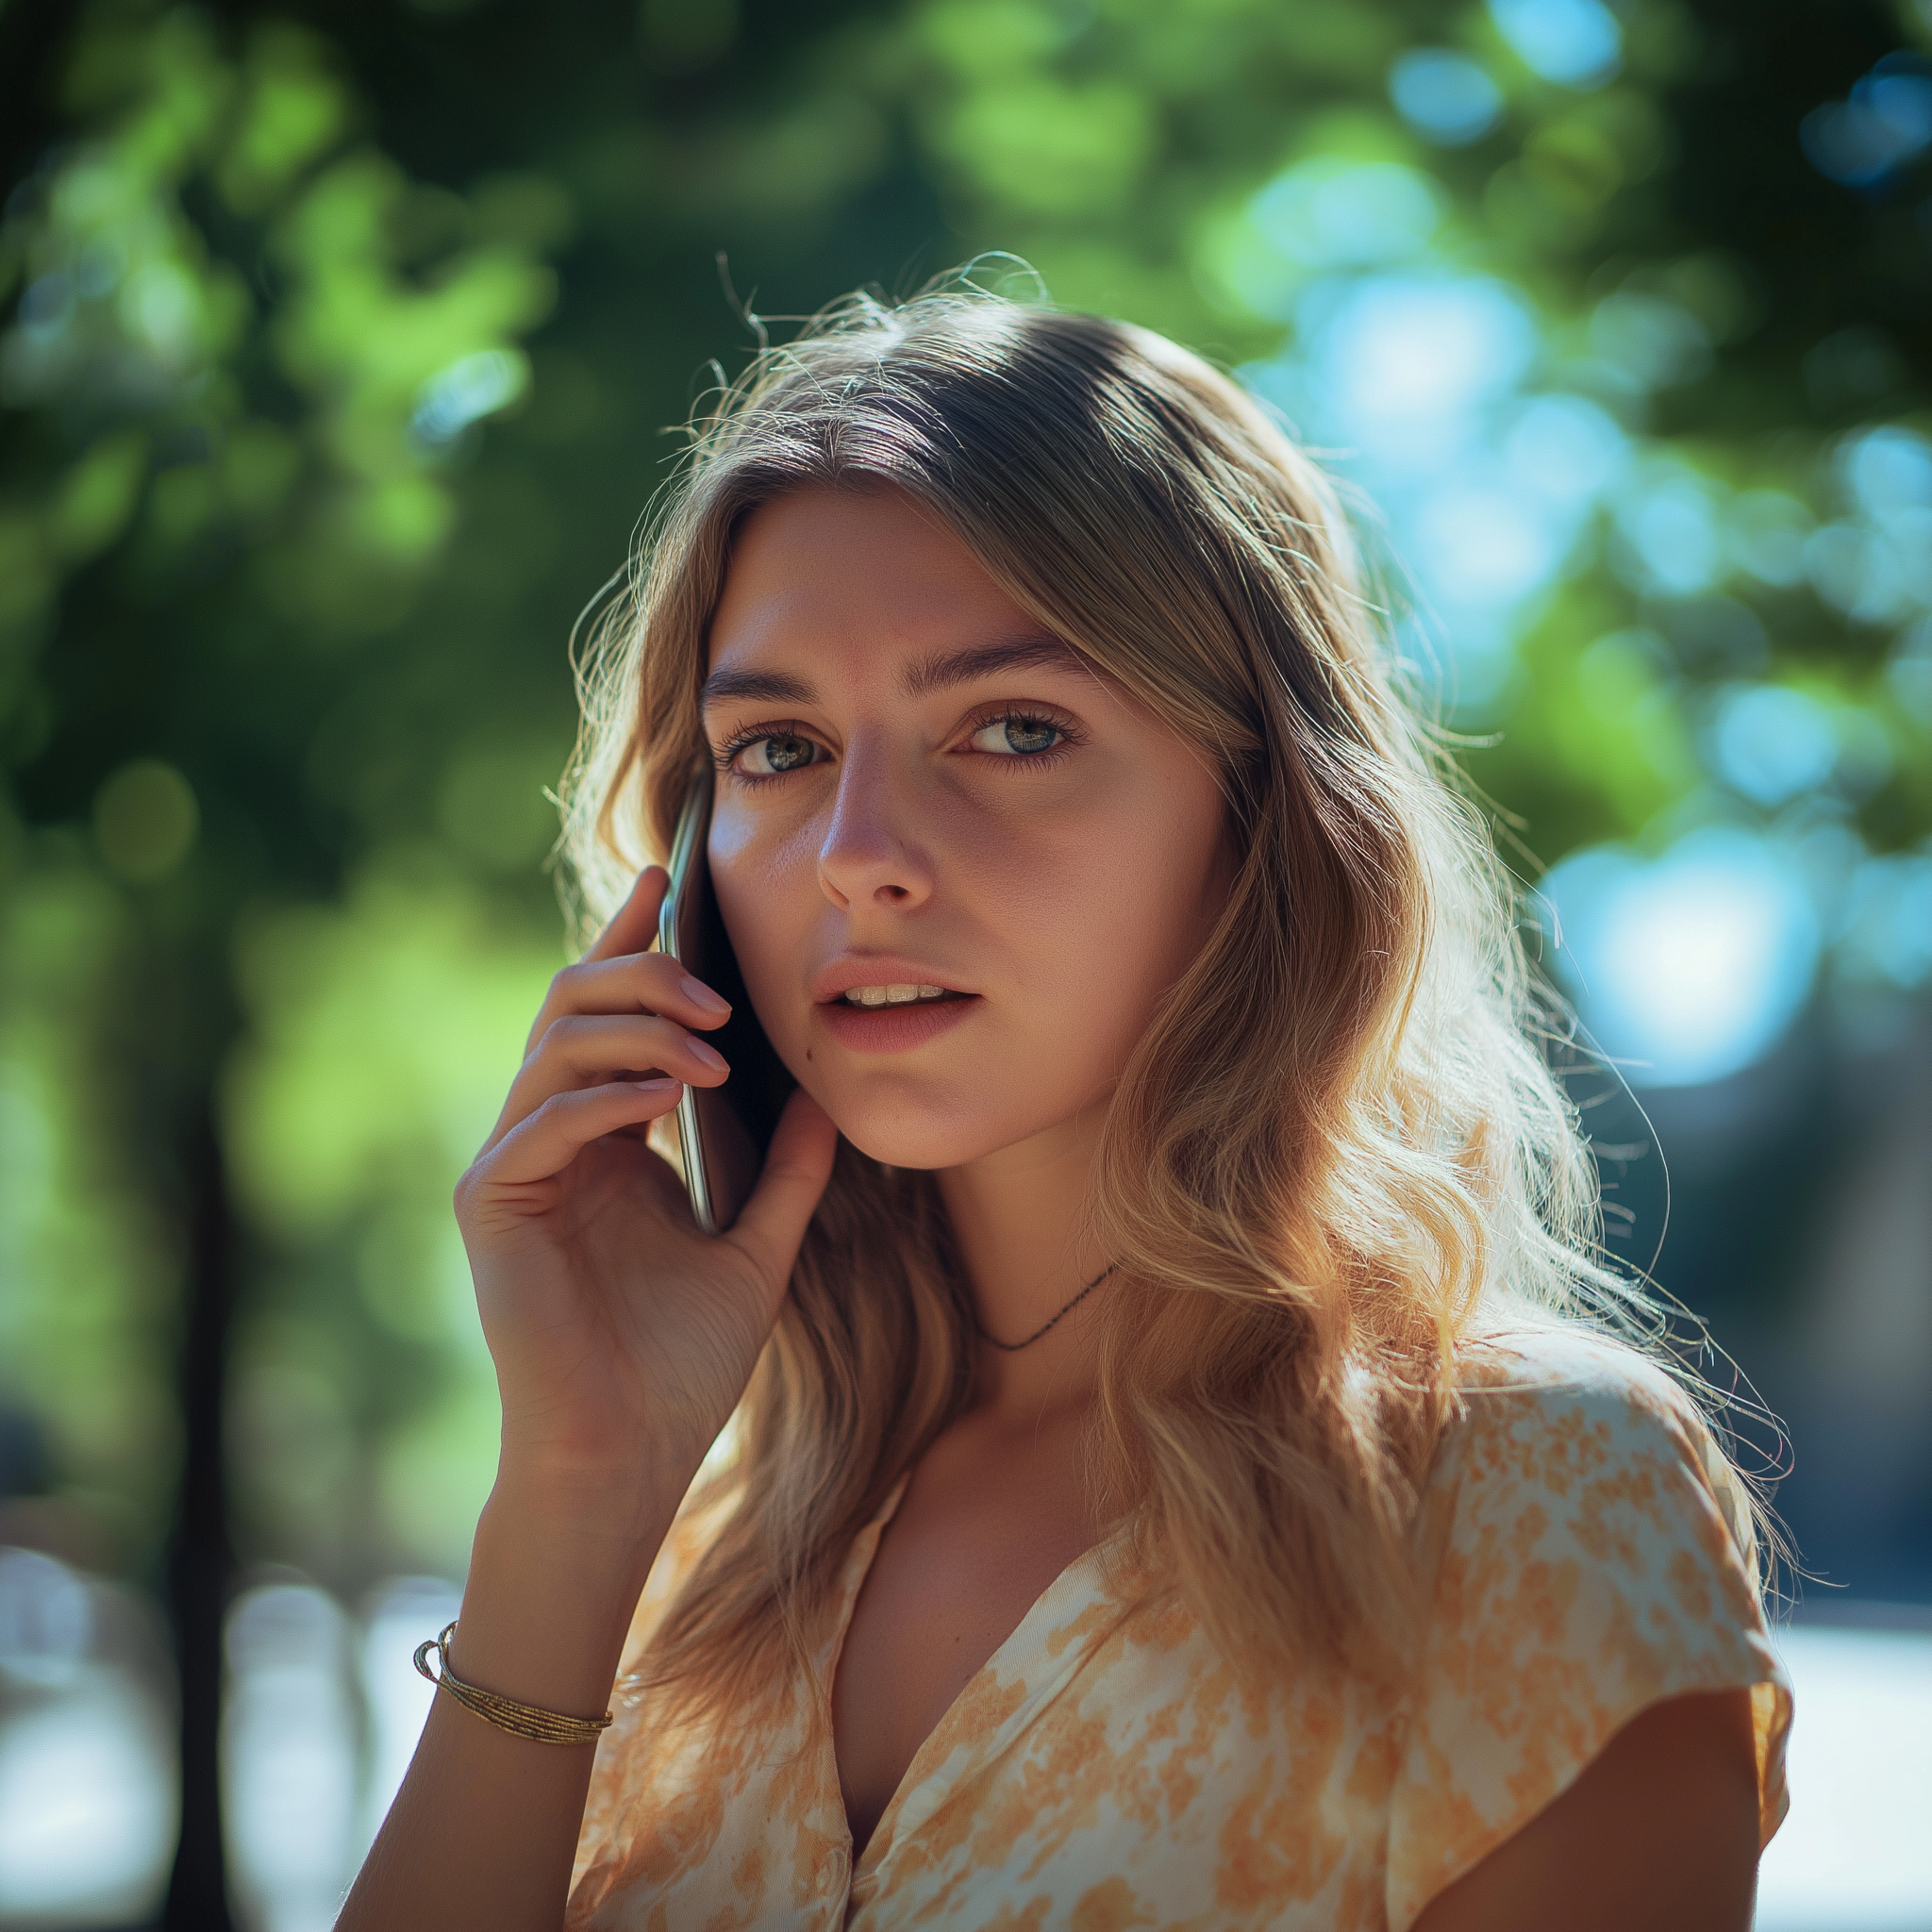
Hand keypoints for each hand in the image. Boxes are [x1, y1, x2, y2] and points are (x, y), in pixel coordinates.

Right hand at [454, 866, 837, 1505]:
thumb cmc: (683, 1364)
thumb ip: (787, 1170)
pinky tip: (664, 1099)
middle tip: (719, 991)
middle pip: (574, 1003)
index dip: (631, 938)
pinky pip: (544, 1115)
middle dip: (645, 972)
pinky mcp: (492, 1199)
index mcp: (604, 1137)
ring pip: (555, 1042)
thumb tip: (827, 1096)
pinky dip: (606, 1092)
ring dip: (637, 1025)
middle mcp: (550, 1136)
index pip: (608, 1012)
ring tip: (712, 1043)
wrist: (632, 1454)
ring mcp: (514, 1163)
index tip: (670, 879)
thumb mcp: (757, 1245)